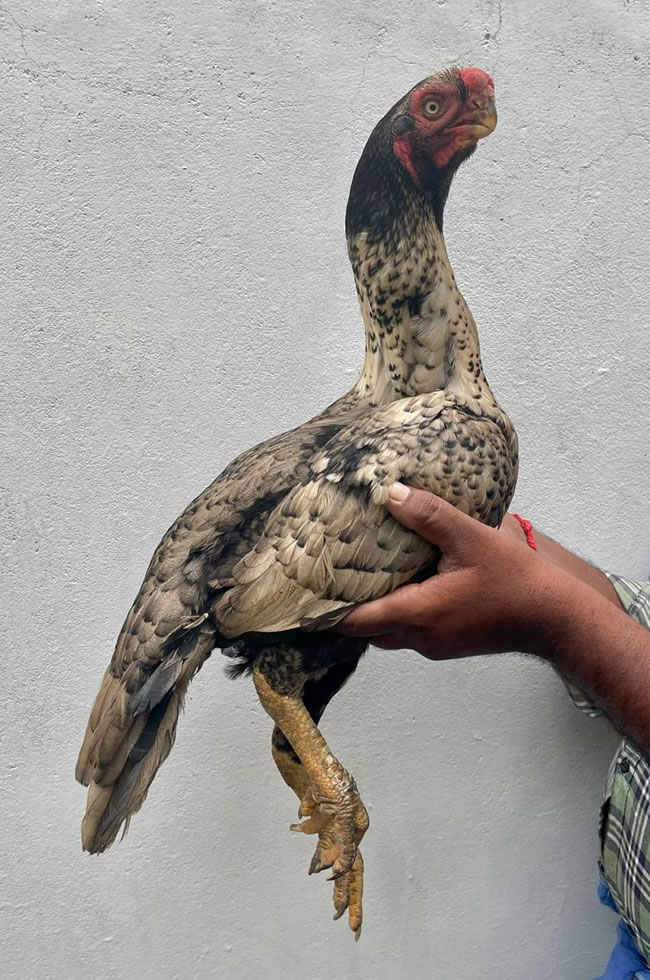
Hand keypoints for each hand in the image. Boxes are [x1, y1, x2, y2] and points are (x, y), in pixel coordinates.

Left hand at [337, 484, 546, 659]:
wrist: (555, 618)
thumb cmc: (516, 581)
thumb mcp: (471, 538)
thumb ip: (429, 515)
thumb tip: (390, 492)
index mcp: (418, 613)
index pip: (354, 620)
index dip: (325, 608)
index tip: (304, 592)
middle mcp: (421, 637)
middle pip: (367, 629)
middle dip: (347, 607)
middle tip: (331, 575)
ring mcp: (436, 644)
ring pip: (389, 631)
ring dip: (376, 609)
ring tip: (364, 574)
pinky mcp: (450, 643)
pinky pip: (411, 631)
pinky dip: (399, 611)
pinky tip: (406, 581)